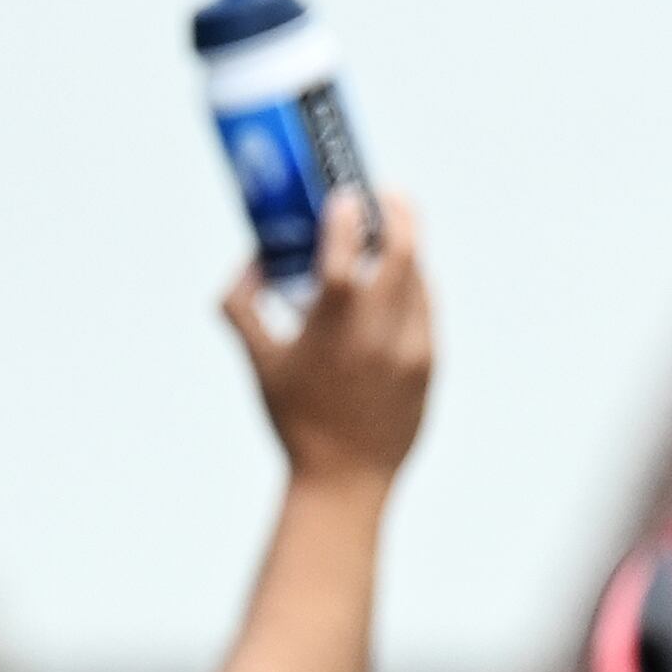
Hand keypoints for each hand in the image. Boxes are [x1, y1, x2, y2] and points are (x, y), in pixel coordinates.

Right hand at [224, 190, 430, 490]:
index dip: (348, 212)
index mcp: (334, 324)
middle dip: (397, 213)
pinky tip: (402, 279)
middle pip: (403, 252)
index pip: (347, 248)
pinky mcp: (430, 366)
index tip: (344, 193)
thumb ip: (241, 302)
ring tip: (390, 234)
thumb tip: (253, 259)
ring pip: (420, 279)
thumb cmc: (294, 418)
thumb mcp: (257, 358)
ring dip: (407, 250)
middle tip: (386, 195)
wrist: (346, 479)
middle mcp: (380, 331)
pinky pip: (428, 311)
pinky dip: (416, 288)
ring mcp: (412, 348)